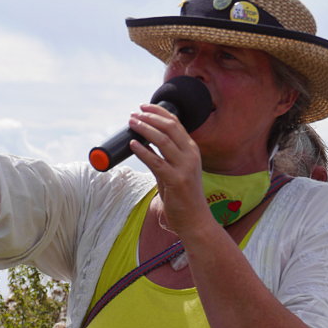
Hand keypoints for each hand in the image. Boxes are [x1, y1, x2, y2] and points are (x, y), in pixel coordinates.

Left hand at [128, 104, 206, 237]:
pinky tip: (133, 144)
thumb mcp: (174, 171)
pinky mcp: (176, 180)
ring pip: (162, 140)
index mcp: (192, 150)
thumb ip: (162, 157)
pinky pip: (156, 161)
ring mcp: (185, 167)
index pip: (176, 123)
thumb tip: (143, 143)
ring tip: (131, 124)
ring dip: (144, 129)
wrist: (195, 220)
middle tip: (134, 114)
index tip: (144, 107)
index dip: (159, 112)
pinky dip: (143, 151)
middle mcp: (191, 155)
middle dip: (150, 117)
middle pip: (169, 127)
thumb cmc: (183, 197)